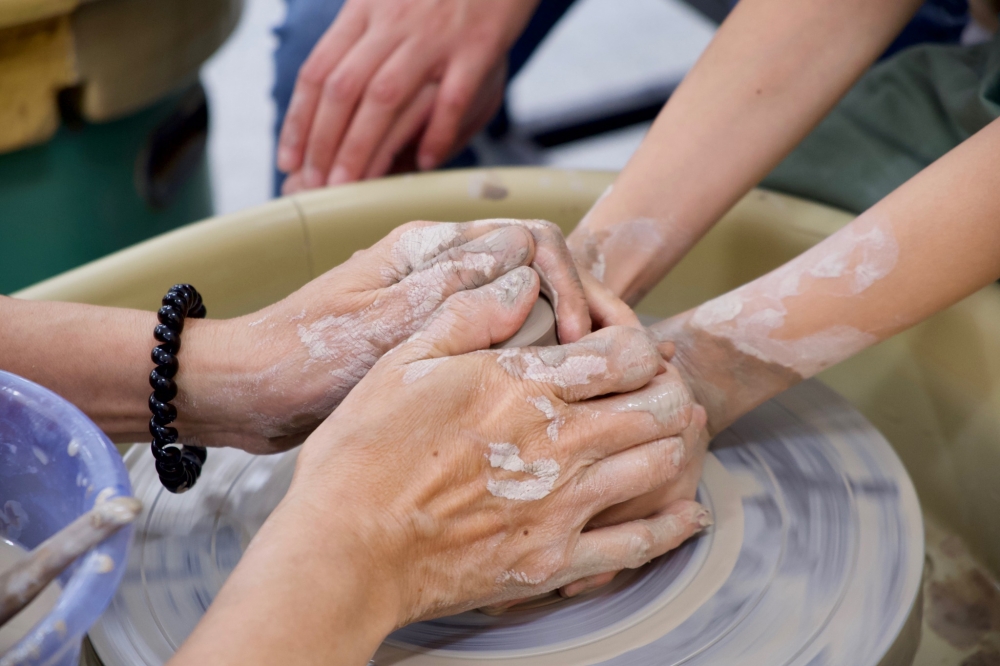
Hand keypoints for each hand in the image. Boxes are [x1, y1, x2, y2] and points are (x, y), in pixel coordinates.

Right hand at [170, 265, 709, 665]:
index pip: (627, 353)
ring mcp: (563, 504)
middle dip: (669, 392)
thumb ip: (471, 314)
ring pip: (661, 464)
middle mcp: (559, 441)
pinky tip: (686, 514)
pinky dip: (671, 526)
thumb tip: (523, 277)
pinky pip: (639, 545)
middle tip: (656, 392)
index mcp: (525, 386)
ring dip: (671, 446)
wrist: (345, 550)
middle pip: (661, 406)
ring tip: (664, 440)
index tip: (630, 351)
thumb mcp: (403, 362)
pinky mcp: (555, 560)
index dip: (642, 345)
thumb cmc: (363, 453)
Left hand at [176, 218, 590, 452]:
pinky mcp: (433, 336)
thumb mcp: (376, 328)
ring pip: (522, 302)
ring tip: (582, 376)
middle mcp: (439, 266)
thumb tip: (527, 263)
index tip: (575, 340)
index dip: (564, 285)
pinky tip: (546, 385)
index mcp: (427, 247)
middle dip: (575, 305)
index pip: (528, 240)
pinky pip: (497, 333)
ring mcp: (438, 301)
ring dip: (558, 331)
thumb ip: (450, 293)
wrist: (246, 390)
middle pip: (535, 266)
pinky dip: (529, 353)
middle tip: (594, 362)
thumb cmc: (297, 358)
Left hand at [277, 0, 538, 192]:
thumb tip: (336, 109)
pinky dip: (437, 132)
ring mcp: (435, 36)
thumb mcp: (388, 3)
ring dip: (363, 145)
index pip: (318, 72)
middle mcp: (394, 23)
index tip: (288, 160)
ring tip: (352, 185)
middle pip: (344, 89)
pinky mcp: (479, 46)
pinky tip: (424, 162)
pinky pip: (453, 97)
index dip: (299, 120)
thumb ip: (364, 47)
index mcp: (364, 11)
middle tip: (316, 185)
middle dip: (325, 142)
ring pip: (386, 96)